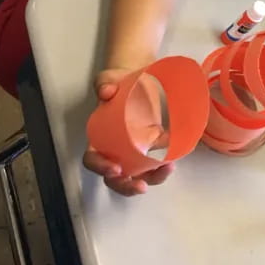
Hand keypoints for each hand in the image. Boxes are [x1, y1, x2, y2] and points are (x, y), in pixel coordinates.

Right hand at [83, 68, 174, 196]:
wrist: (138, 78)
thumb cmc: (119, 83)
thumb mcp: (109, 79)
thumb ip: (104, 83)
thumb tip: (108, 91)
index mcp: (99, 138)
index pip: (92, 159)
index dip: (100, 168)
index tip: (115, 169)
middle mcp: (114, 150)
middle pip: (115, 177)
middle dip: (126, 186)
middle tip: (142, 186)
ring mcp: (132, 152)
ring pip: (137, 175)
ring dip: (151, 179)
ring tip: (166, 170)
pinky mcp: (150, 147)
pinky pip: (153, 164)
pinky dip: (161, 168)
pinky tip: (172, 163)